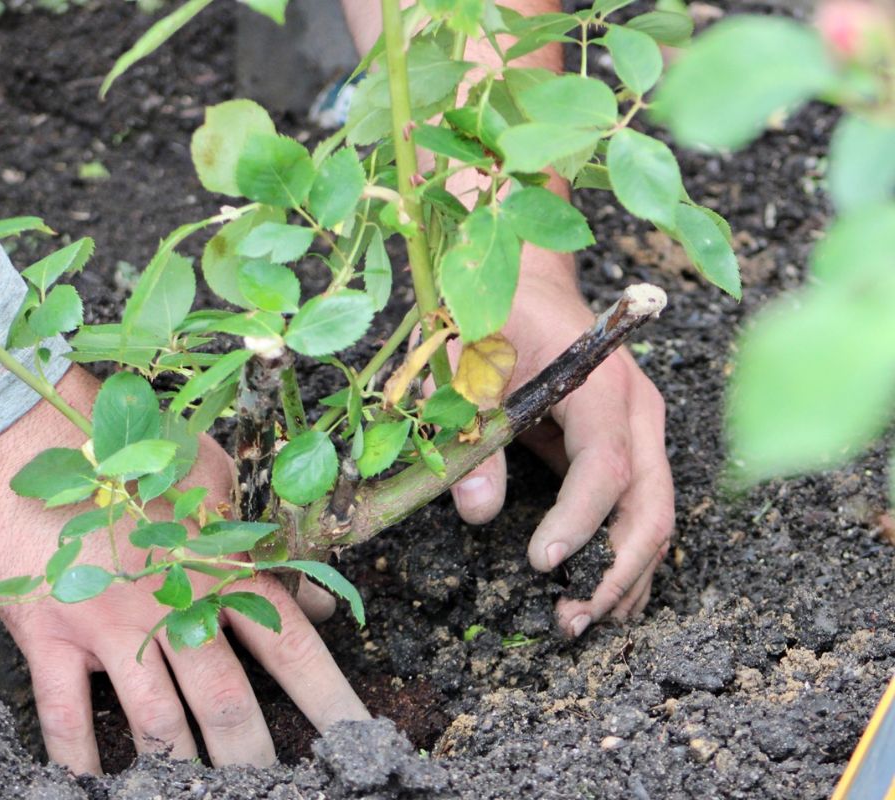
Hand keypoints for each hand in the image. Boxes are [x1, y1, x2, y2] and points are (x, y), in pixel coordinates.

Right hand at [0, 366, 367, 774]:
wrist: (24, 433)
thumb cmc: (124, 446)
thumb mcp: (211, 477)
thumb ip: (261, 539)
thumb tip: (313, 599)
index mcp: (216, 565)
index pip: (290, 644)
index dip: (328, 697)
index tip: (356, 738)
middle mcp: (170, 603)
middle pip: (226, 701)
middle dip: (254, 756)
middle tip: (275, 788)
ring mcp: (107, 624)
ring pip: (156, 722)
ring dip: (181, 768)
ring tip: (198, 796)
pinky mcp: (50, 635)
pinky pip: (66, 716)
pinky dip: (79, 759)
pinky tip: (93, 788)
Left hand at [445, 247, 674, 637]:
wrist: (526, 283)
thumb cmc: (491, 315)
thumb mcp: (463, 363)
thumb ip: (469, 429)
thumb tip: (479, 512)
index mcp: (601, 384)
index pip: (606, 466)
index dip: (579, 520)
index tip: (539, 563)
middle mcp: (637, 412)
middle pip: (652, 505)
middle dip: (618, 571)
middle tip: (570, 620)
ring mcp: (641, 433)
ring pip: (656, 518)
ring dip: (626, 577)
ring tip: (579, 623)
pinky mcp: (629, 450)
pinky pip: (640, 512)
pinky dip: (625, 560)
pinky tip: (601, 600)